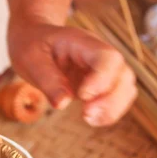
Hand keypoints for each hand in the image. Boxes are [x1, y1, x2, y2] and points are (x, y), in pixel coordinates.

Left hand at [8, 18, 136, 125]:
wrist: (33, 38)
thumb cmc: (31, 45)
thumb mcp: (30, 60)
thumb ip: (47, 80)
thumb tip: (62, 104)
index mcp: (82, 42)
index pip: (107, 57)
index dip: (102, 79)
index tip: (82, 96)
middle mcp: (98, 54)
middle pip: (124, 74)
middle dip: (110, 100)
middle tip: (86, 114)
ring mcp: (102, 69)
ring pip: (126, 88)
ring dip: (112, 109)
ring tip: (88, 118)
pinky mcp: (100, 84)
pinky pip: (117, 99)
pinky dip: (110, 112)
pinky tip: (92, 119)